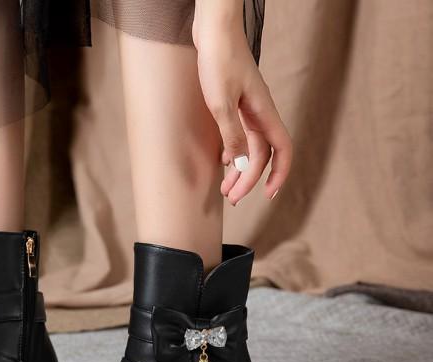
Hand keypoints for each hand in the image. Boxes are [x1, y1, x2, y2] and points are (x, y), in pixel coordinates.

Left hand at [193, 4, 291, 204]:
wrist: (213, 29)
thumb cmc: (218, 61)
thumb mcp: (221, 103)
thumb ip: (232, 135)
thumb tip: (242, 166)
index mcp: (264, 112)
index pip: (282, 149)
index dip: (279, 174)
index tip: (268, 195)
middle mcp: (259, 112)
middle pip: (261, 154)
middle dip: (249, 180)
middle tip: (231, 198)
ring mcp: (247, 108)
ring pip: (249, 147)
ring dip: (239, 169)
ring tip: (225, 188)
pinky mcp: (234, 103)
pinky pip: (239, 135)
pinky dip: (233, 152)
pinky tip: (222, 162)